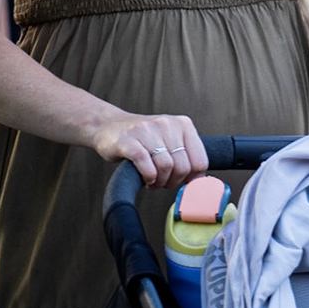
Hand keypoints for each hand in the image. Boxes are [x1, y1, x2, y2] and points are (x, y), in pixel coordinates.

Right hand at [90, 111, 205, 188]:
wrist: (108, 126)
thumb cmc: (143, 139)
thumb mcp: (170, 141)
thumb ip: (186, 157)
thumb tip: (201, 184)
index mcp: (182, 124)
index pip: (200, 161)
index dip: (191, 178)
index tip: (180, 180)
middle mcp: (167, 124)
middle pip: (183, 167)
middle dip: (173, 181)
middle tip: (162, 182)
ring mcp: (147, 131)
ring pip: (166, 168)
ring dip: (160, 182)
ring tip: (153, 180)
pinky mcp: (129, 141)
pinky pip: (148, 168)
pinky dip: (149, 178)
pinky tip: (145, 178)